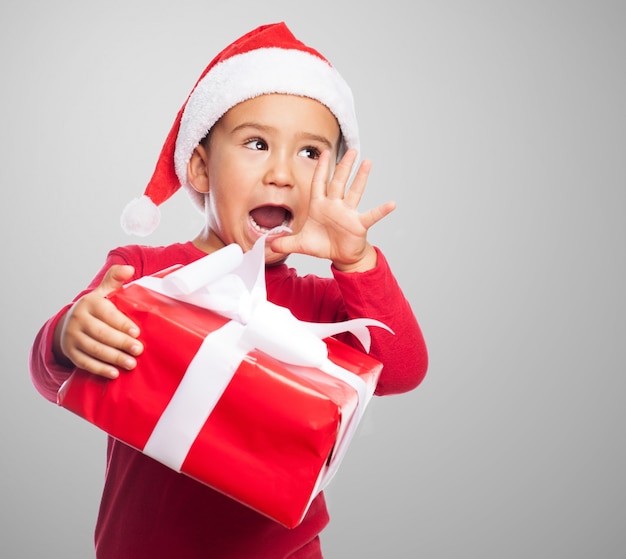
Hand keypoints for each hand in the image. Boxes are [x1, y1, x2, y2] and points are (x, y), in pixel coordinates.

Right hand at [53, 265, 142, 377]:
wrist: (70, 322)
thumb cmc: (97, 307)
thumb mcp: (104, 290)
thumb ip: (116, 278)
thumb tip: (129, 269)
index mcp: (89, 303)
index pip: (106, 314)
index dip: (121, 324)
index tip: (136, 332)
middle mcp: (78, 319)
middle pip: (101, 333)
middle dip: (121, 343)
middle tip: (138, 350)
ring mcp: (72, 337)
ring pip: (94, 349)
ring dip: (113, 358)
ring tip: (131, 363)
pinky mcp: (70, 352)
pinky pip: (85, 362)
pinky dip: (100, 369)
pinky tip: (114, 373)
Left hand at [270, 149, 395, 271]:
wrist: (340, 256)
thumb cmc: (323, 244)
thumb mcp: (299, 244)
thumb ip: (283, 242)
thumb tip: (267, 244)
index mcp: (320, 206)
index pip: (319, 183)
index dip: (320, 168)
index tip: (323, 152)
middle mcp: (335, 206)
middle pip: (339, 182)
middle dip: (343, 166)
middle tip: (351, 150)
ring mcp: (348, 214)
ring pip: (355, 192)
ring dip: (361, 178)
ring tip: (367, 162)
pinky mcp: (358, 224)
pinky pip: (371, 216)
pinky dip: (381, 210)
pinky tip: (392, 204)